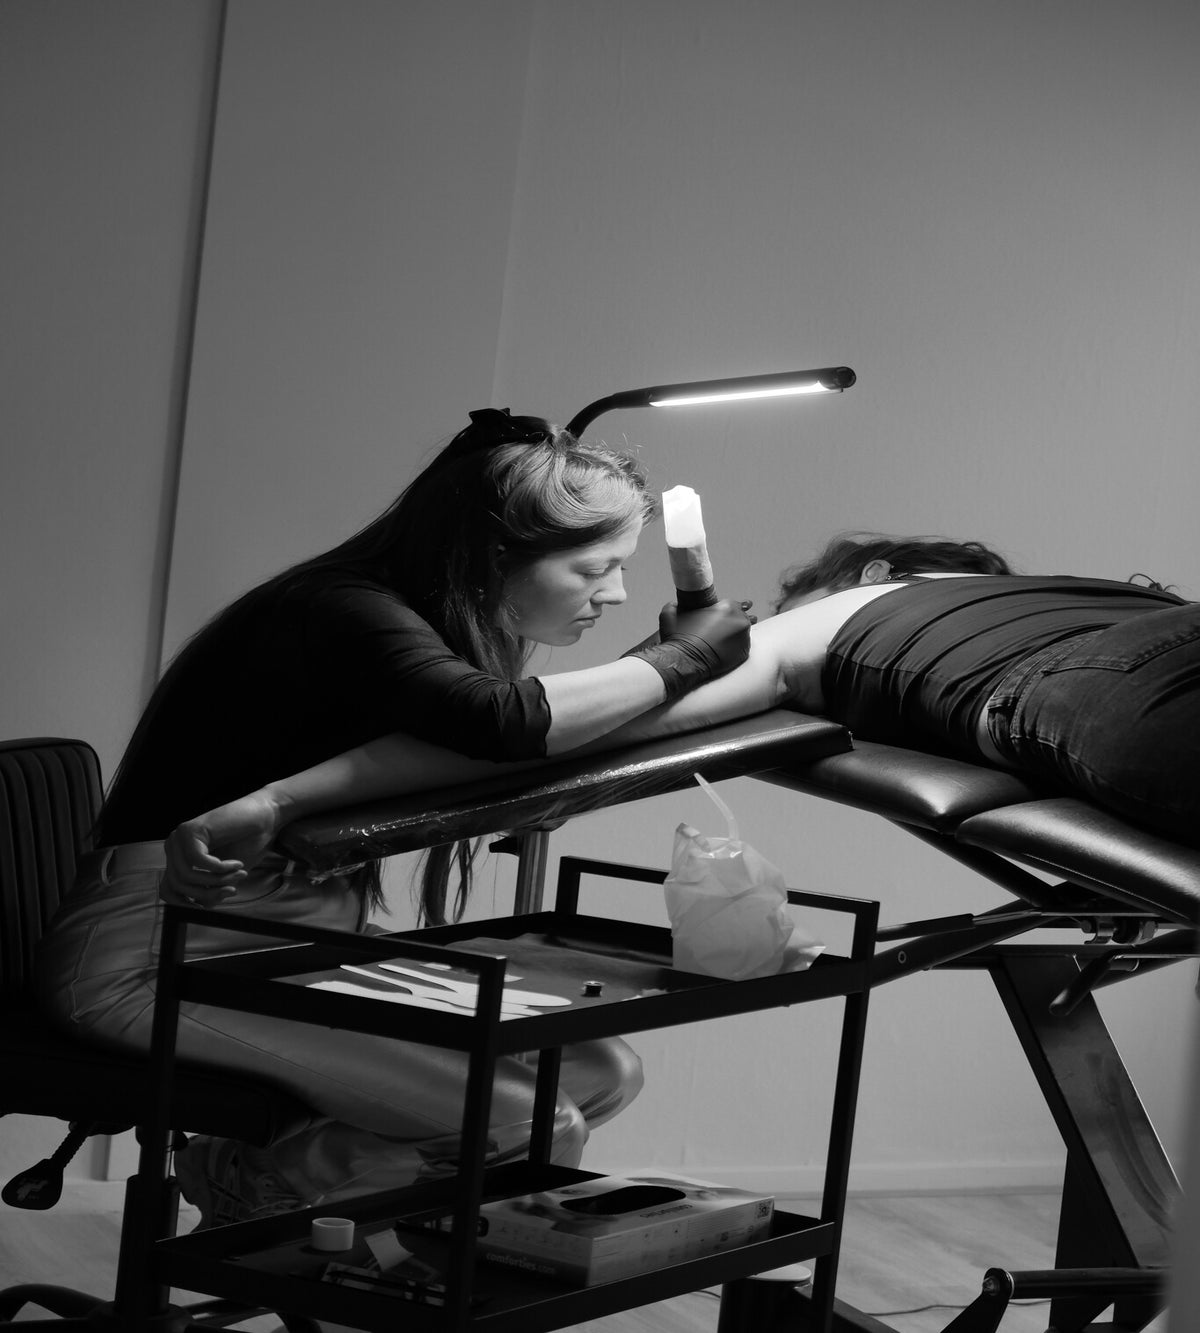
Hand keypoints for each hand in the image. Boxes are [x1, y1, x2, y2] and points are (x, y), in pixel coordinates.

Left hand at [160, 790, 282, 906]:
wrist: (265, 817)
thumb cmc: (247, 844)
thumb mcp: (224, 877)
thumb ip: (208, 891)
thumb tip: (199, 906)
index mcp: (179, 859)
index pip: (168, 890)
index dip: (185, 905)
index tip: (207, 909)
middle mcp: (173, 847)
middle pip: (177, 886)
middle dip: (208, 894)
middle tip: (233, 890)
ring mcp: (179, 837)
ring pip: (187, 875)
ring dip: (217, 881)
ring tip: (239, 874)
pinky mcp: (191, 830)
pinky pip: (198, 860)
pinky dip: (220, 867)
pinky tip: (237, 863)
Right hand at [657, 597, 753, 672]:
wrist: (683, 661)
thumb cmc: (678, 637)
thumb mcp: (671, 614)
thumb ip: (676, 605)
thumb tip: (675, 604)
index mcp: (727, 607)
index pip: (736, 604)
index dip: (730, 611)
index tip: (728, 615)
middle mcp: (740, 620)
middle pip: (742, 619)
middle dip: (733, 623)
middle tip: (723, 630)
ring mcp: (744, 638)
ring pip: (742, 634)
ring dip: (735, 636)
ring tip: (723, 641)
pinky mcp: (744, 654)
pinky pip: (742, 648)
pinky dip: (735, 649)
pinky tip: (725, 650)